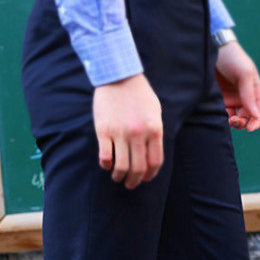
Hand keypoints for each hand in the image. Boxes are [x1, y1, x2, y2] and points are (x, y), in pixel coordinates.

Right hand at [92, 73, 163, 189]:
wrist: (118, 75)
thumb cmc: (139, 94)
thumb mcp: (155, 112)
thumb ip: (155, 133)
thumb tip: (152, 156)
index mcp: (154, 130)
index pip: (155, 162)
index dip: (150, 175)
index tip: (145, 179)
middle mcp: (138, 134)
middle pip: (138, 168)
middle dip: (134, 181)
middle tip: (130, 184)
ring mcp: (120, 133)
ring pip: (121, 167)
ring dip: (119, 177)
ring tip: (117, 177)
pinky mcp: (103, 131)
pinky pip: (105, 157)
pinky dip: (106, 165)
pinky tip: (106, 164)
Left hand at [214, 40, 259, 131]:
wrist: (211, 48)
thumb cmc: (232, 57)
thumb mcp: (245, 74)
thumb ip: (250, 95)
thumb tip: (255, 116)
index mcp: (253, 92)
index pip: (259, 113)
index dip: (256, 122)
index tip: (249, 128)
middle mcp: (243, 98)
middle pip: (246, 119)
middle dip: (242, 124)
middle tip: (234, 121)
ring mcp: (229, 99)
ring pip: (233, 119)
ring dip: (231, 123)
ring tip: (226, 119)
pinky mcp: (217, 100)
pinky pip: (221, 114)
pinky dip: (221, 118)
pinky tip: (218, 115)